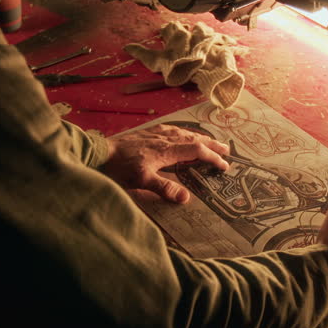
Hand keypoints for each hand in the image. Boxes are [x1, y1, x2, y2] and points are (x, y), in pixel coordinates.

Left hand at [102, 124, 229, 202]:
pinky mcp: (148, 132)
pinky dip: (184, 131)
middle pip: (194, 138)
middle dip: (212, 144)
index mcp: (167, 150)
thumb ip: (164, 188)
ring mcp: (156, 133)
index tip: (224, 165)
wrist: (100, 152)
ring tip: (210, 140)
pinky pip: (172, 128)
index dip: (212, 157)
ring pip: (184, 132)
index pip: (196, 151)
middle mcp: (165, 138)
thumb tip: (186, 198)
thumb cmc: (120, 167)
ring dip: (200, 136)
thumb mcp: (142, 182)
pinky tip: (182, 132)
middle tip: (226, 149)